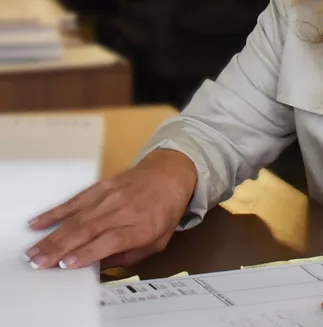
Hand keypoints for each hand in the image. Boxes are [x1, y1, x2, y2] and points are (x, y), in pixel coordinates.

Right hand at [24, 149, 196, 270]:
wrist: (169, 175)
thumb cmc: (164, 212)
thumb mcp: (157, 242)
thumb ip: (128, 256)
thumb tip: (98, 265)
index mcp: (142, 227)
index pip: (111, 241)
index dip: (87, 253)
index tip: (66, 264)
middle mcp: (124, 210)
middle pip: (88, 230)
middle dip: (60, 248)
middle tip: (39, 263)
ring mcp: (111, 196)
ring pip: (77, 218)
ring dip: (53, 235)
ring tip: (34, 251)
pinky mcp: (101, 186)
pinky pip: (74, 200)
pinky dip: (55, 212)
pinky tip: (39, 222)